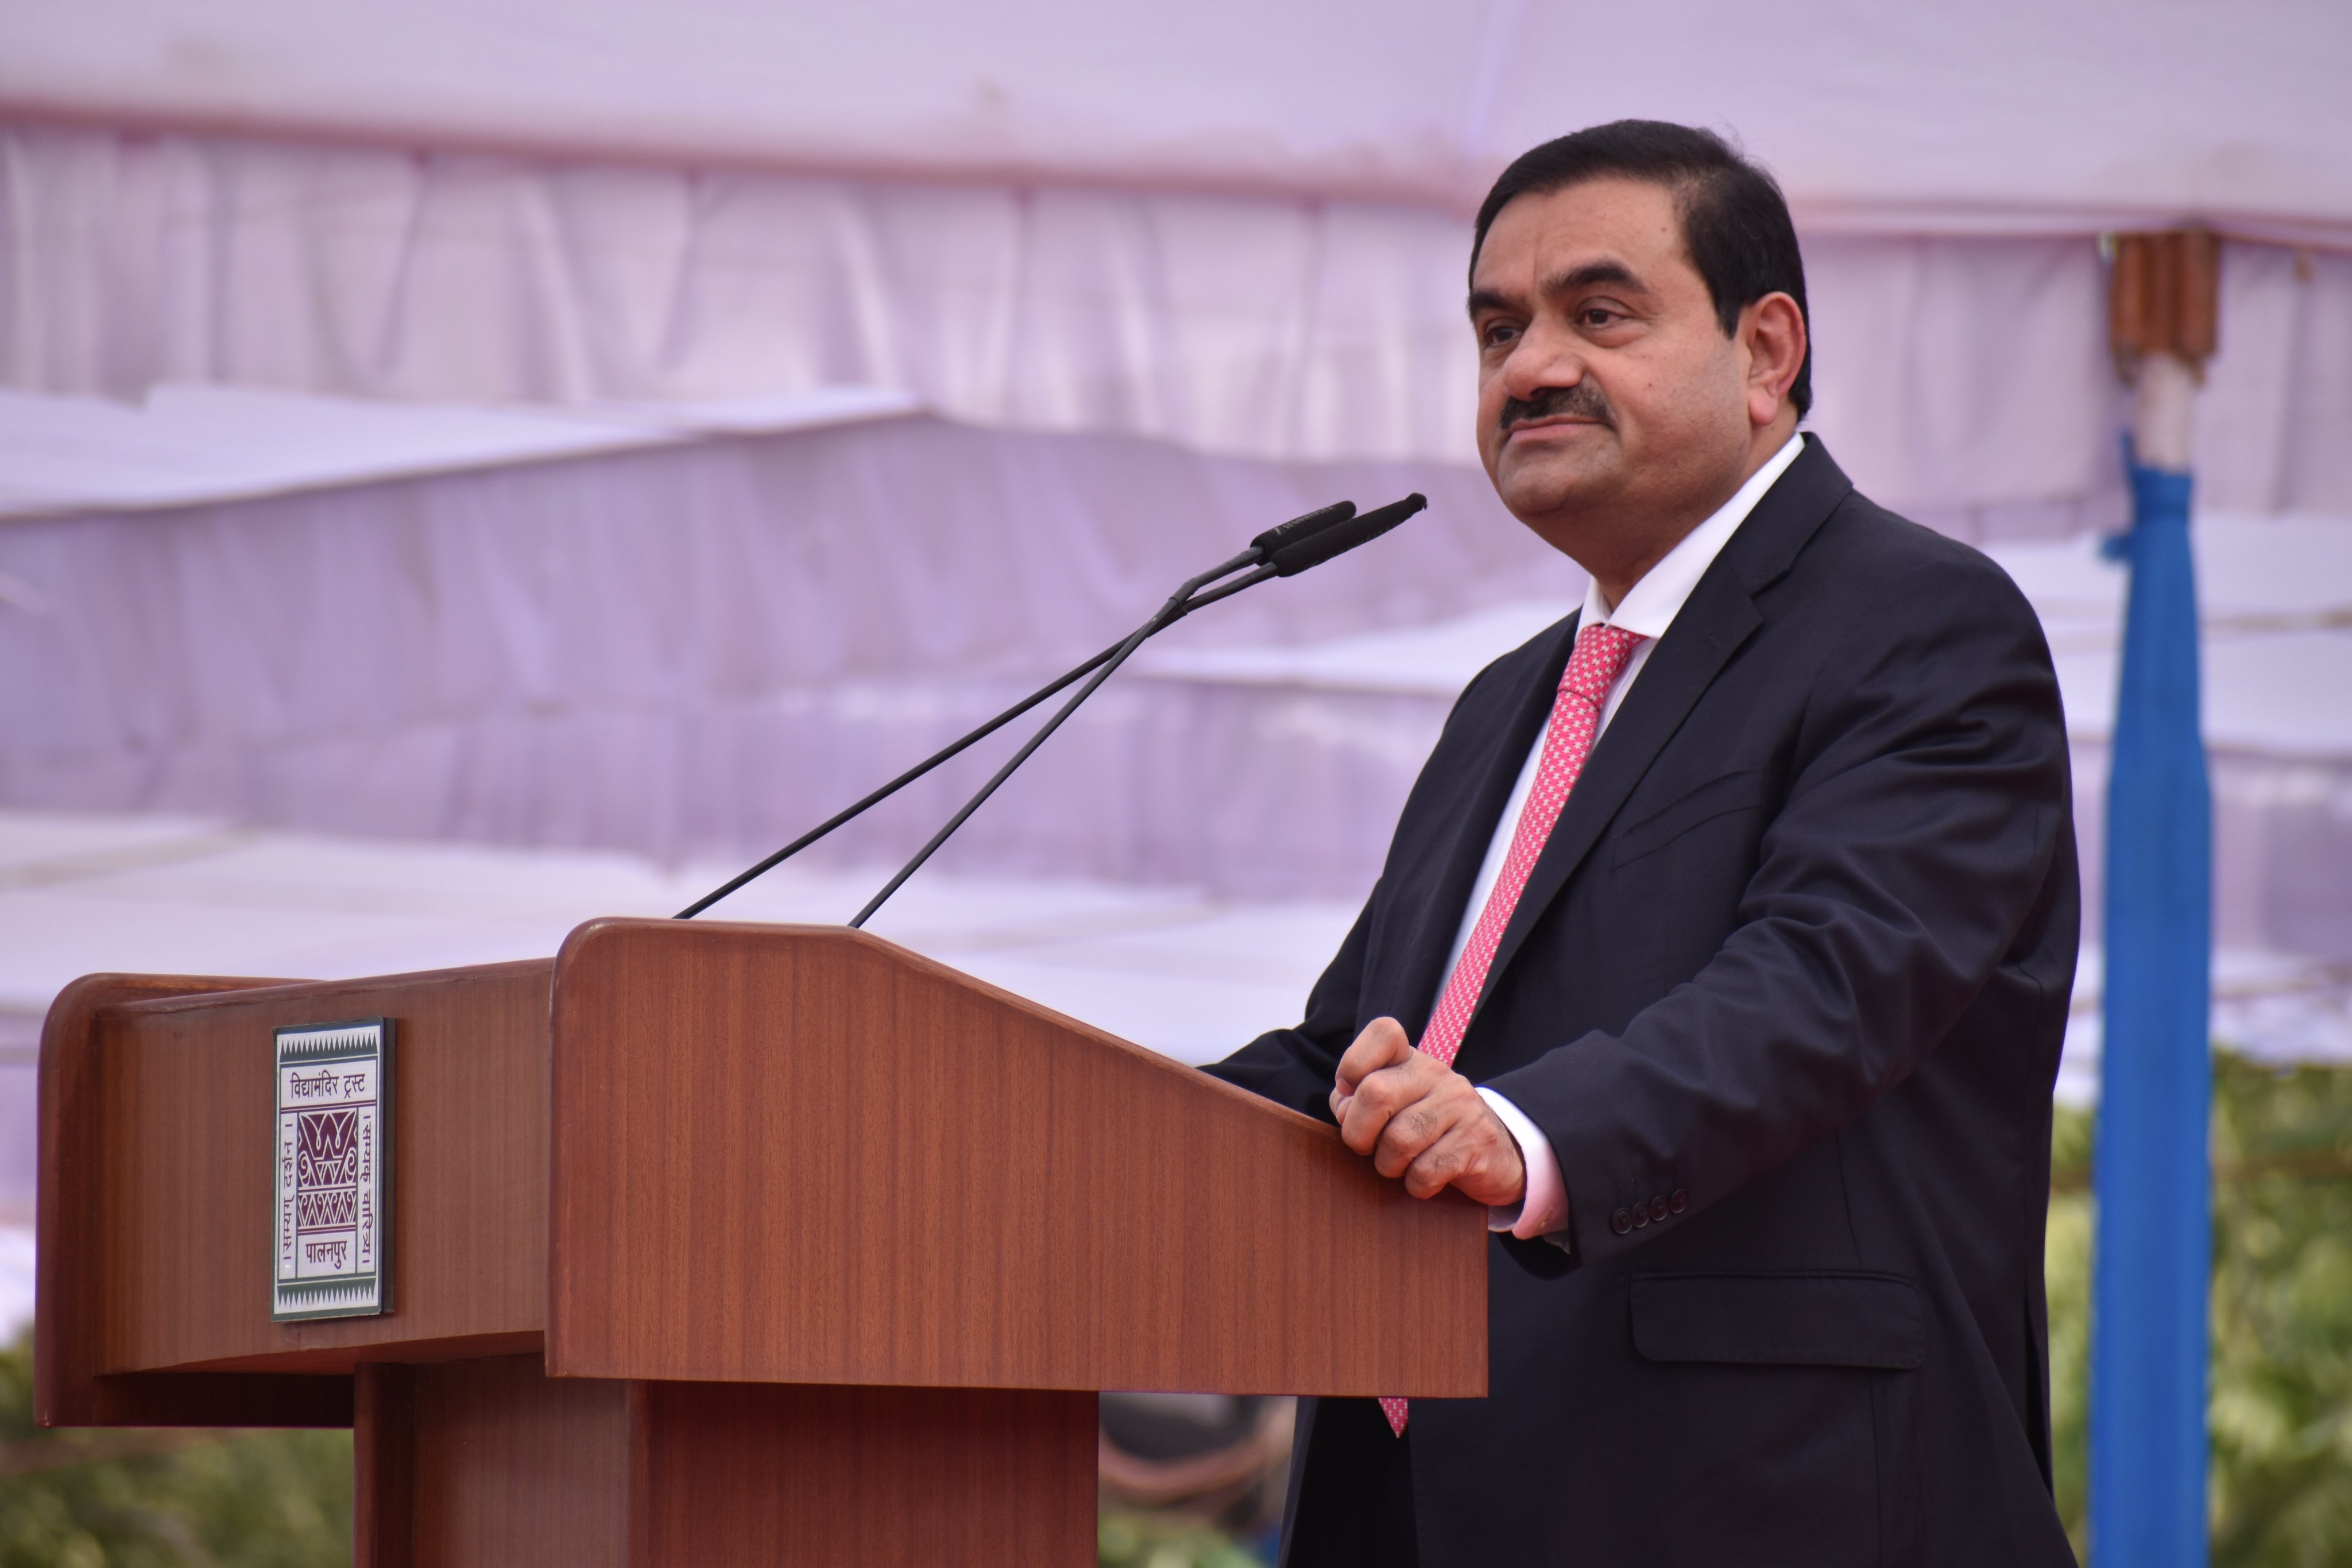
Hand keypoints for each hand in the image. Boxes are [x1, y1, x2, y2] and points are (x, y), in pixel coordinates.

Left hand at [1328, 1017, 1525, 1205]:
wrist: (1496, 1155)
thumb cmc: (1428, 1130)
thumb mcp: (1395, 1105)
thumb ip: (1359, 1100)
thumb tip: (1343, 1107)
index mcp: (1412, 1060)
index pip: (1384, 1033)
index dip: (1354, 1063)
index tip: (1349, 1093)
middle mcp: (1438, 1075)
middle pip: (1376, 1093)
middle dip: (1357, 1132)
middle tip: (1366, 1147)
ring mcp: (1461, 1106)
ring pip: (1399, 1139)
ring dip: (1387, 1165)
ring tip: (1398, 1165)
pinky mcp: (1476, 1142)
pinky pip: (1425, 1171)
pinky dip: (1415, 1185)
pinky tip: (1423, 1180)